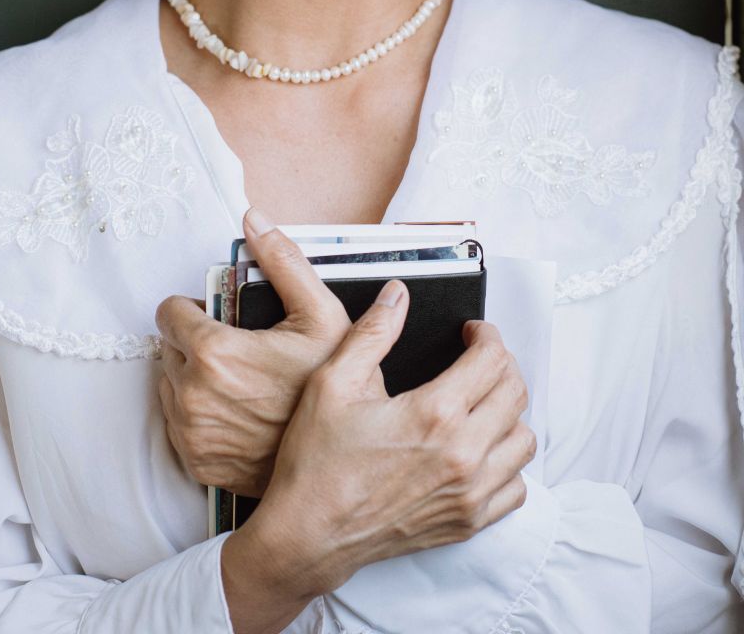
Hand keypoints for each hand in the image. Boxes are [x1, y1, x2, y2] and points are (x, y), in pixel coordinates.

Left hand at [155, 208, 350, 495]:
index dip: (196, 309)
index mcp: (213, 352)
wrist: (337, 462)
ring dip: (193, 376)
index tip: (220, 317)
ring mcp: (190, 432)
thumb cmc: (331, 388)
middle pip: (169, 348)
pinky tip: (235, 409)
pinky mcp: (195, 461)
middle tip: (238, 349)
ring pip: (170, 385)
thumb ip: (283, 261)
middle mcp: (190, 394)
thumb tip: (254, 219)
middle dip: (195, 342)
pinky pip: (177, 423)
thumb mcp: (321, 315)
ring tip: (238, 380)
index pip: (169, 313)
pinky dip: (197, 411)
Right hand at [224, 278, 534, 616]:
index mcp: (435, 414)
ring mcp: (470, 493)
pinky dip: (507, 463)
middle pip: (515, 393)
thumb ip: (372, 333)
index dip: (486, 335)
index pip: (493, 359)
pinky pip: (517, 488)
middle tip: (477, 358)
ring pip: (524, 440)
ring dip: (508, 412)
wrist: (307, 535)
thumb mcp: (333, 383)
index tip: (472, 333)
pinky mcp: (468, 522)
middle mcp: (463, 454)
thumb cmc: (317, 464)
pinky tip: (480, 450)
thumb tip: (397, 296)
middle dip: (500, 365)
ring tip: (480, 401)